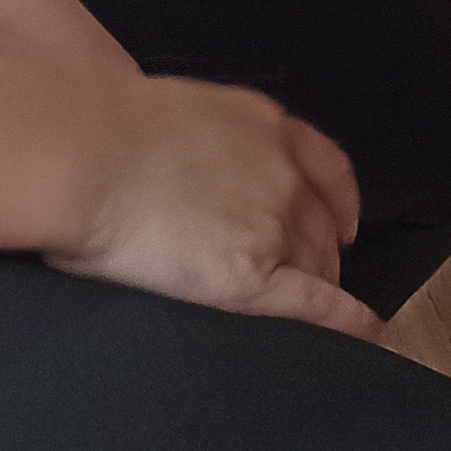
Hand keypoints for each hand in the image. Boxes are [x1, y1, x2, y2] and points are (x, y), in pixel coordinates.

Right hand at [56, 72, 380, 339]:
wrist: (83, 155)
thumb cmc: (101, 134)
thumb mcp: (177, 118)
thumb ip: (206, 145)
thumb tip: (194, 174)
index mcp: (264, 126)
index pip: (326, 167)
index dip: (340, 201)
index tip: (346, 222)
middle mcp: (281, 173)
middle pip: (322, 226)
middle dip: (322, 254)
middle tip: (315, 281)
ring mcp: (271, 225)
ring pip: (317, 267)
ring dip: (320, 287)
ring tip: (318, 315)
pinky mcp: (250, 277)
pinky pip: (315, 303)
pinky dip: (347, 320)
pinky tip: (367, 333)